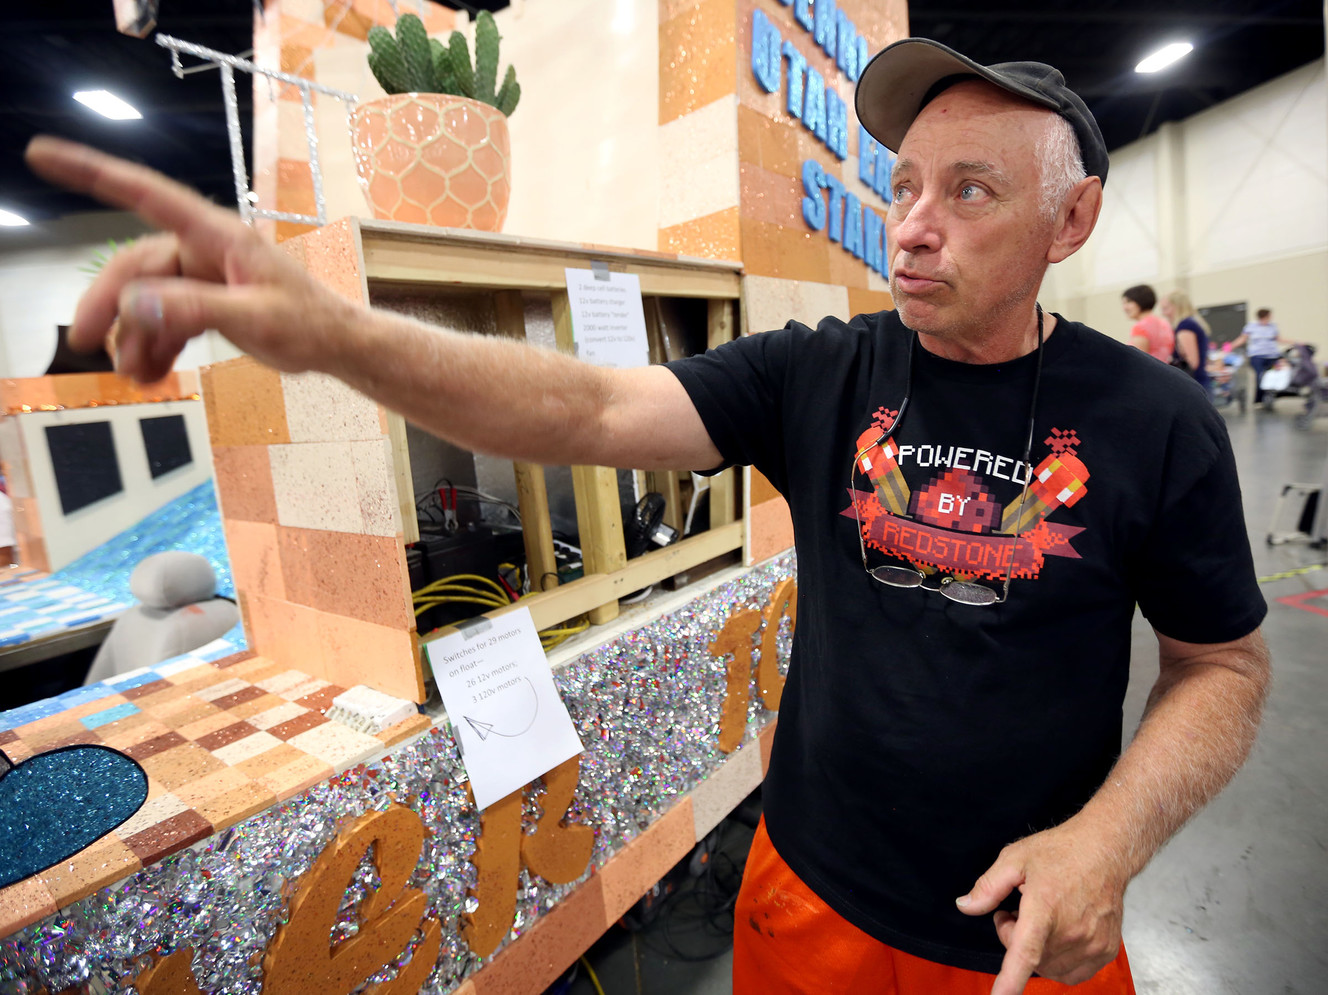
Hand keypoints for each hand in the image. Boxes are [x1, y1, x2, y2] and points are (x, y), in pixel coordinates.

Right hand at [23, 136, 349, 382]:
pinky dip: (154, 347)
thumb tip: (137, 305)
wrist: (337, 346)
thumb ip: (195, 310)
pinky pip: (165, 319)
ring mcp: (204, 276)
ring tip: (135, 377)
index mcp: (217, 235)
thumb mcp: (255, 318)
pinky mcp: (207, 302)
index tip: (42, 155)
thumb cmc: (309, 324)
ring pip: (146, 300)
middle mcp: (204, 249)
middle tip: (86, 345)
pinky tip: (149, 375)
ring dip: (134, 338)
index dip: (90, 172)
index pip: (144, 193)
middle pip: (135, 267)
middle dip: (109, 306)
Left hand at [956, 822, 1125, 994]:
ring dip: (1036, 951)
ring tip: (1038, 920)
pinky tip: (1055, 935)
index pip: (1025, 953)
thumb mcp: (1015, 858)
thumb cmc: (1060, 852)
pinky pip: (1072, 973)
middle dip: (1013, 939)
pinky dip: (1057, 962)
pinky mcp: (1105, 951)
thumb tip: (965, 906)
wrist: (1105, 850)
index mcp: (1044, 907)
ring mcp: (1091, 944)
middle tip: (1014, 912)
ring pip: (1049, 968)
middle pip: (1029, 959)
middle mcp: (1071, 931)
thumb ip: (988, 886)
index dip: (1011, 981)